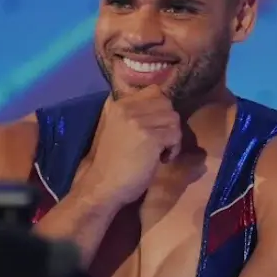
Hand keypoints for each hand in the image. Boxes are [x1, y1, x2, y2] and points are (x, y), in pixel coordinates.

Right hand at [82, 86, 181, 205]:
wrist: (101, 185)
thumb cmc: (109, 163)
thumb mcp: (114, 129)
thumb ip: (132, 115)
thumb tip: (158, 108)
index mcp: (117, 104)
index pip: (153, 91)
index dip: (161, 108)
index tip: (158, 125)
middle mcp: (127, 107)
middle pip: (166, 103)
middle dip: (168, 122)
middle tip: (161, 140)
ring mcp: (138, 121)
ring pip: (173, 118)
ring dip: (172, 136)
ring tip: (161, 152)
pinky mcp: (149, 137)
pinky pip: (175, 135)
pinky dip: (173, 149)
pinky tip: (162, 160)